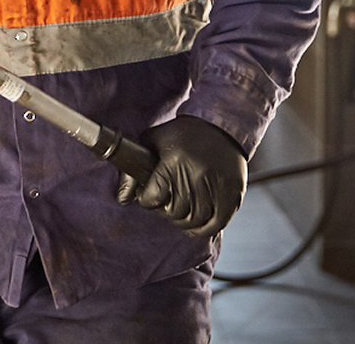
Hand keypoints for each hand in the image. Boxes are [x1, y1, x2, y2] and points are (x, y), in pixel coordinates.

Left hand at [117, 115, 246, 236]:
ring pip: (194, 220)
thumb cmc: (184, 133)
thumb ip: (135, 165)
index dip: (147, 200)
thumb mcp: (155, 139)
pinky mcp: (232, 194)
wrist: (221, 126)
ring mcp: (216, 187)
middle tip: (167, 204)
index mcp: (173, 162)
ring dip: (184, 222)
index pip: (153, 198)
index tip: (149, 196)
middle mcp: (195, 176)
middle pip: (174, 212)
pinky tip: (198, 223)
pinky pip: (216, 223)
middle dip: (166, 211)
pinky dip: (205, 228)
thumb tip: (123, 198)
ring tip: (182, 213)